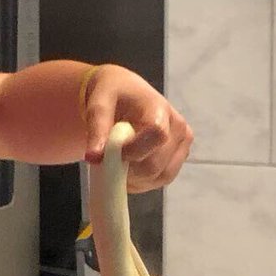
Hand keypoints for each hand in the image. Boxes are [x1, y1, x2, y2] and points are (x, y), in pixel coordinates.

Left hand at [82, 65, 193, 191]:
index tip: (110, 153)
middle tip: (107, 161)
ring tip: (117, 163)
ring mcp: (181, 144)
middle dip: (128, 170)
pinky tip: (127, 170)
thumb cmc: (112, 95)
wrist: (125, 93)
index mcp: (159, 108)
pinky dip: (141, 182)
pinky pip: (160, 180)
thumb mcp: (99, 104)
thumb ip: (97, 130)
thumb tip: (93, 158)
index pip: (157, 136)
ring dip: (134, 179)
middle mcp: (178, 127)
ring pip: (159, 177)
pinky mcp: (178, 158)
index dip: (133, 151)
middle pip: (155, 164)